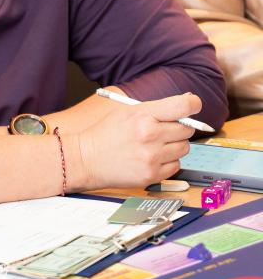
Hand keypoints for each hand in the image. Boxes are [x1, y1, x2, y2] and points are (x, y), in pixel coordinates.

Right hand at [76, 93, 198, 189]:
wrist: (86, 159)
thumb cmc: (106, 133)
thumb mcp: (128, 111)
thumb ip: (157, 108)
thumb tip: (188, 103)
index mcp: (143, 115)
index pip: (183, 106)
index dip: (193, 103)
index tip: (193, 105)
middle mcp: (150, 136)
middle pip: (186, 129)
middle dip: (179, 127)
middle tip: (163, 129)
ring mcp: (152, 157)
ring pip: (184, 148)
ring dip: (174, 145)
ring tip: (154, 144)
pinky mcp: (152, 175)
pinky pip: (176, 165)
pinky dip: (168, 161)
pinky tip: (151, 157)